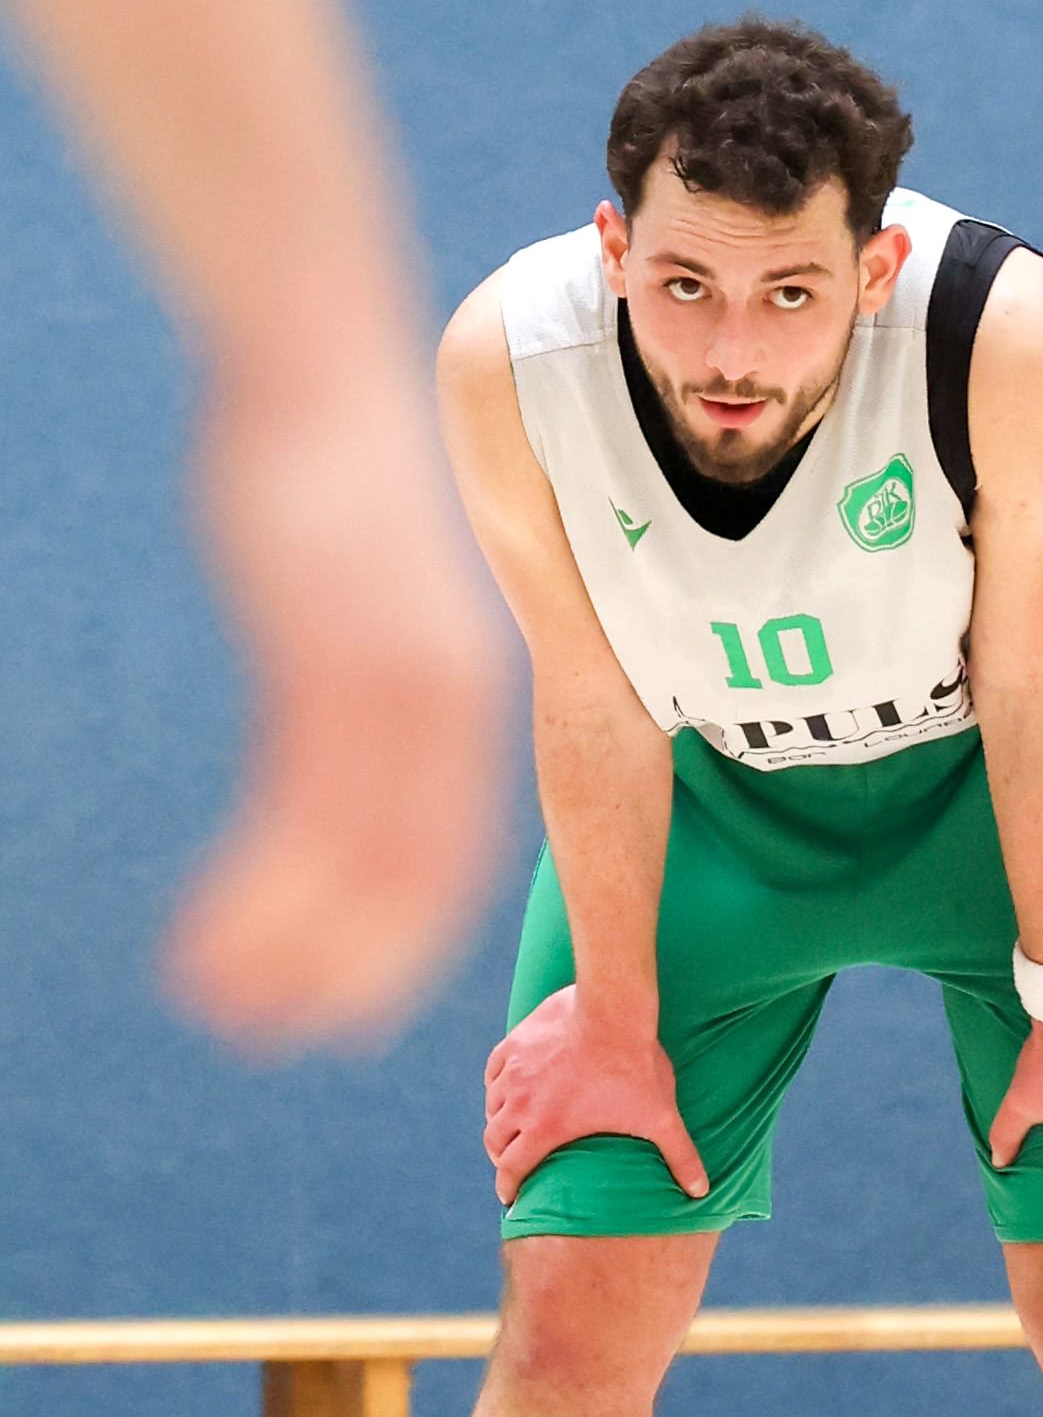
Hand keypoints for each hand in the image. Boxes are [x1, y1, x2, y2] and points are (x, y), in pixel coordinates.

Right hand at [158, 359, 510, 1050]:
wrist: (318, 382)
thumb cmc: (335, 486)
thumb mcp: (374, 603)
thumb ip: (376, 685)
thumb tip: (352, 737)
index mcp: (463, 698)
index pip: (453, 856)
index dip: (404, 941)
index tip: (354, 1006)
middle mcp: (444, 712)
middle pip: (414, 882)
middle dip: (352, 971)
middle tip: (283, 1034)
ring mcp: (388, 693)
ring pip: (354, 868)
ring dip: (286, 954)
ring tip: (221, 1012)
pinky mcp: (321, 669)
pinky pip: (296, 820)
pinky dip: (255, 903)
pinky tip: (205, 950)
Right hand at [483, 985, 708, 1205]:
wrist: (614, 1010)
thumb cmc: (635, 1066)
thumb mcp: (660, 1117)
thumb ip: (680, 1156)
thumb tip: (701, 1191)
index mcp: (545, 1128)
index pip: (511, 1169)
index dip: (508, 1187)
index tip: (509, 1197)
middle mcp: (519, 1102)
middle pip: (495, 1139)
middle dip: (501, 1156)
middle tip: (511, 1163)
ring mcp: (513, 1071)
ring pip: (491, 1105)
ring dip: (498, 1121)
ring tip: (509, 1127)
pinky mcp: (514, 1043)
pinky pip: (494, 1071)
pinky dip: (497, 1085)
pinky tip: (506, 1087)